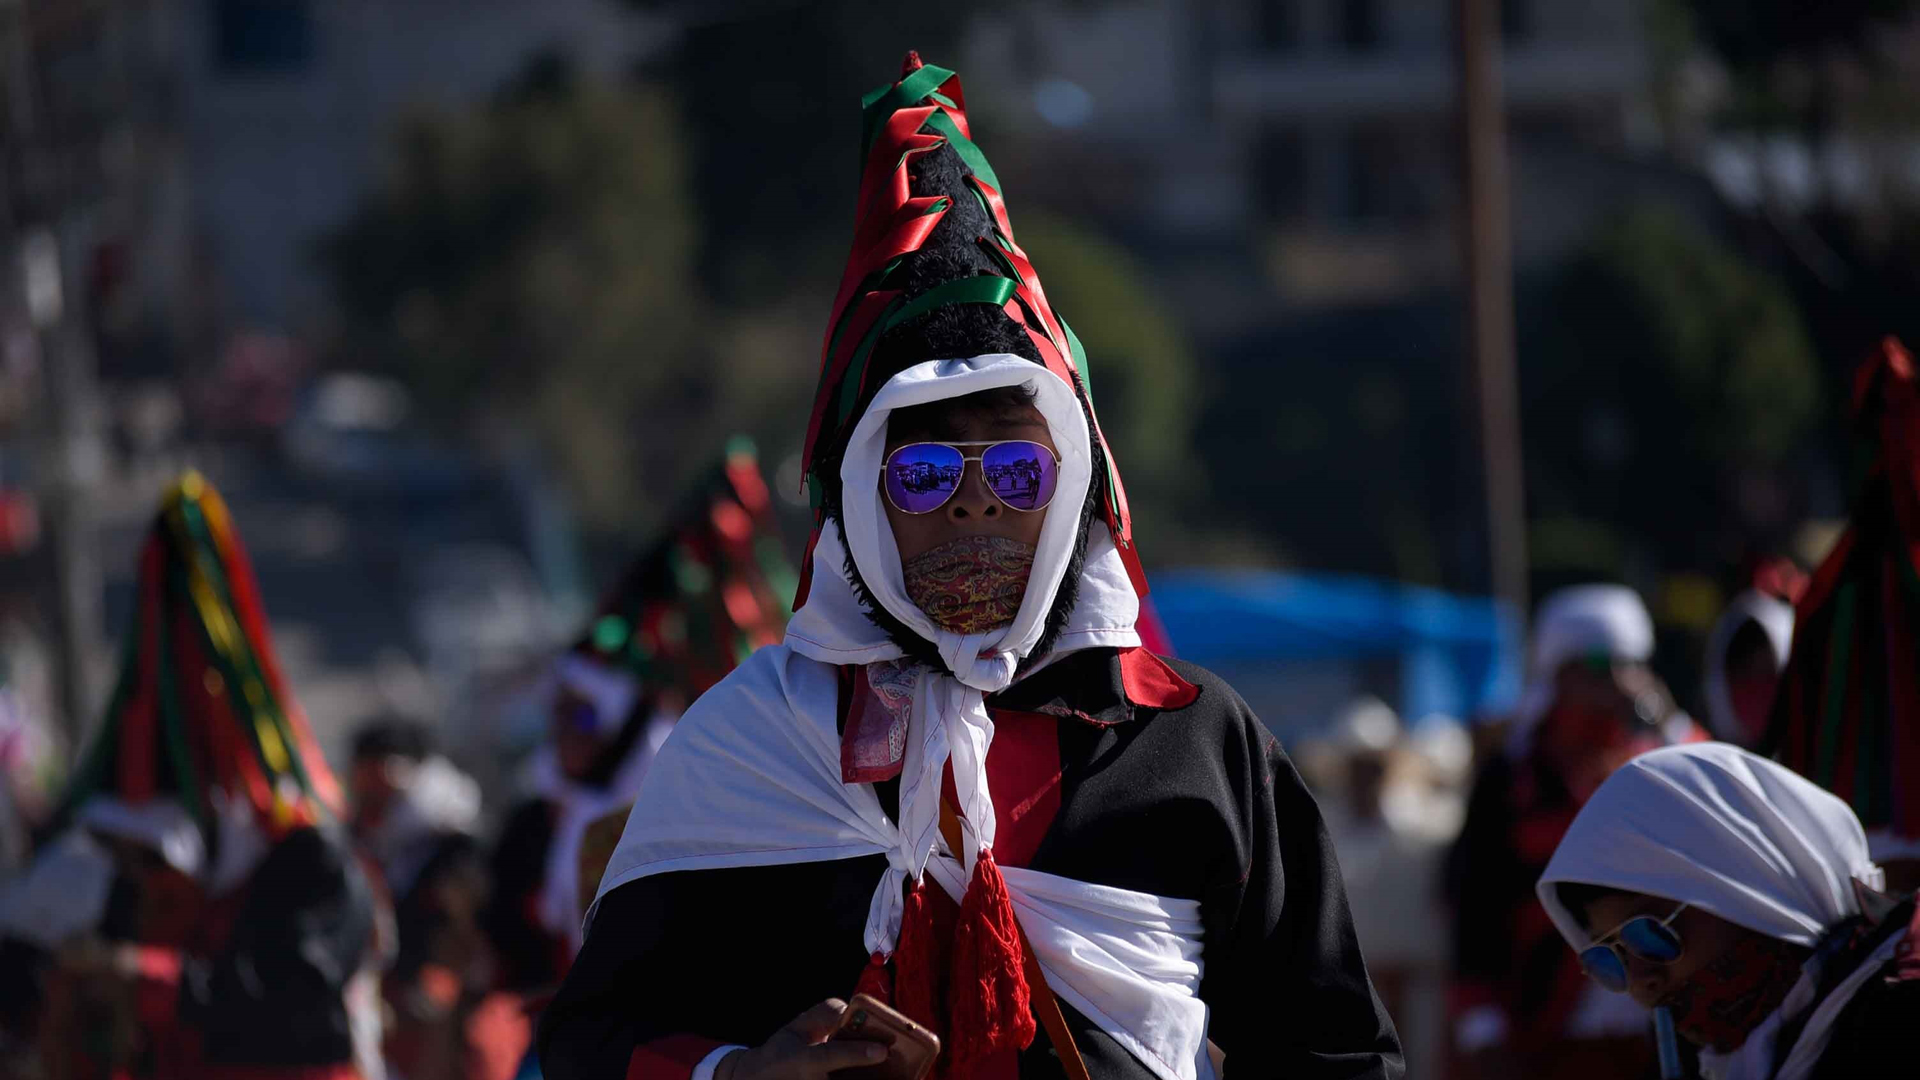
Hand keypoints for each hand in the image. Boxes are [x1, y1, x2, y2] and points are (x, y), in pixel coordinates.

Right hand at [715, 999, 888, 1079]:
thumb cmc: (783, 1052)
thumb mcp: (796, 1028)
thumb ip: (823, 1014)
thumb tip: (851, 1010)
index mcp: (802, 1060)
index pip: (831, 1056)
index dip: (857, 1053)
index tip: (883, 1050)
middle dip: (877, 1079)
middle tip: (906, 1072)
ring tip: (904, 1076)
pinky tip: (886, 1078)